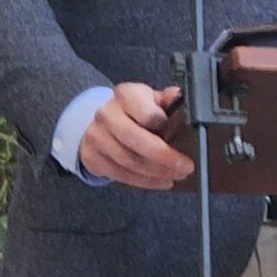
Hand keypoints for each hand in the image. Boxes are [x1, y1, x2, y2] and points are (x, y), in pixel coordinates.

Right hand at [78, 82, 193, 189]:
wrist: (103, 124)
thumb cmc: (134, 112)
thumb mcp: (152, 100)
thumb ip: (167, 100)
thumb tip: (177, 96)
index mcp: (126, 95)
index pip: (145, 111)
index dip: (162, 124)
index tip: (181, 134)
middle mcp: (107, 114)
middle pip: (135, 139)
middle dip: (164, 157)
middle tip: (184, 167)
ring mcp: (96, 136)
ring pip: (129, 161)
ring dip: (156, 173)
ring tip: (175, 175)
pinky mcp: (92, 156)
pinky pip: (121, 175)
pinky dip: (144, 181)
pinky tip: (160, 181)